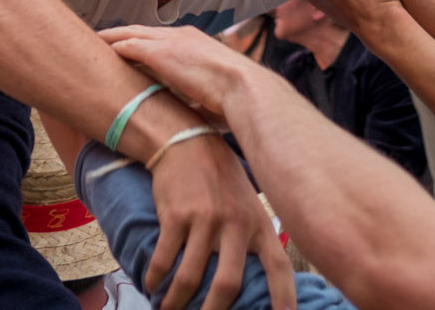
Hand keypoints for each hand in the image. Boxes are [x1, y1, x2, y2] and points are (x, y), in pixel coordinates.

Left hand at [101, 25, 253, 121]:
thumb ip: (199, 96)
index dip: (144, 42)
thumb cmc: (237, 100)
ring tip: (93, 40)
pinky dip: (113, 45)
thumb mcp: (215, 93)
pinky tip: (98, 49)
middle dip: (122, 33)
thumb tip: (194, 112)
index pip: (162, 39)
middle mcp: (182, 36)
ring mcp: (171, 42)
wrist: (246, 91)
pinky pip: (129, 45)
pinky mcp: (161, 53)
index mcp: (196, 43)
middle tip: (101, 37)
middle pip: (142, 31)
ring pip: (131, 34)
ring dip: (112, 37)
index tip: (130, 47)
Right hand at [142, 138, 296, 309]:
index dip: (283, 297)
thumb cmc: (221, 178)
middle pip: (228, 283)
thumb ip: (253, 236)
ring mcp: (205, 220)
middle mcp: (235, 224)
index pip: (278, 267)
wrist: (188, 142)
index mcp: (258, 224)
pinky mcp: (176, 215)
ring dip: (175, 302)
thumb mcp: (248, 203)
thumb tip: (255, 277)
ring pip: (190, 277)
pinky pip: (164, 258)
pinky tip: (151, 286)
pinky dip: (156, 278)